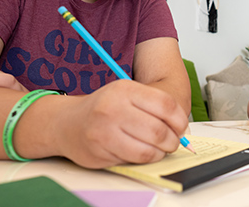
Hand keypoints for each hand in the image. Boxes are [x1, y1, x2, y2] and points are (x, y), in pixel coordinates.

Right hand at [54, 79, 188, 167]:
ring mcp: (105, 131)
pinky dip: (145, 159)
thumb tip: (182, 127)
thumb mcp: (127, 94)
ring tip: (159, 149)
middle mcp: (113, 108)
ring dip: (160, 153)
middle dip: (172, 141)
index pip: (166, 105)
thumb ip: (153, 105)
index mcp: (125, 89)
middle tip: (173, 142)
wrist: (66, 122)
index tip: (181, 127)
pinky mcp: (99, 151)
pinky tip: (143, 152)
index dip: (180, 120)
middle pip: (159, 130)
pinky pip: (134, 160)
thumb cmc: (103, 108)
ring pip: (148, 150)